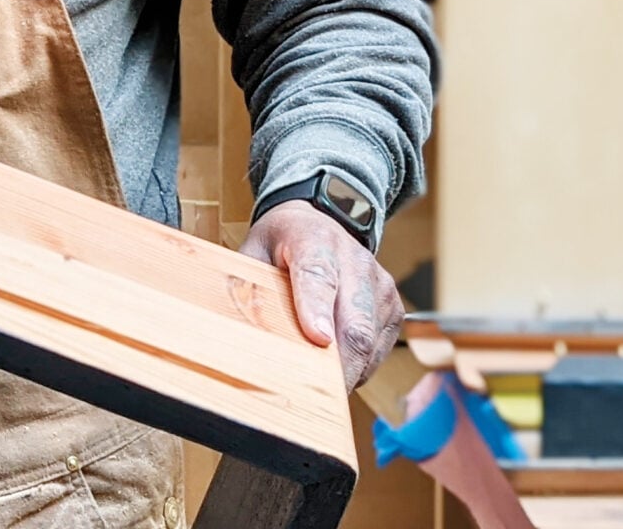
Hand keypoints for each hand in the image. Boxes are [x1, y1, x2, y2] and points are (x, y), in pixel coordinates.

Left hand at [241, 200, 403, 389]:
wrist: (322, 221)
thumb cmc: (282, 243)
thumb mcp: (253, 252)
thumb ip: (246, 284)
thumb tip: (229, 326)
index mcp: (314, 241)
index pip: (318, 277)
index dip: (316, 310)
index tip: (317, 340)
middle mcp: (355, 261)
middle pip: (354, 322)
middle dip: (336, 368)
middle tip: (312, 401)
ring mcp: (380, 285)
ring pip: (369, 342)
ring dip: (345, 373)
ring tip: (316, 392)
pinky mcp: (392, 307)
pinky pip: (378, 349)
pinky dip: (356, 368)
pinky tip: (333, 371)